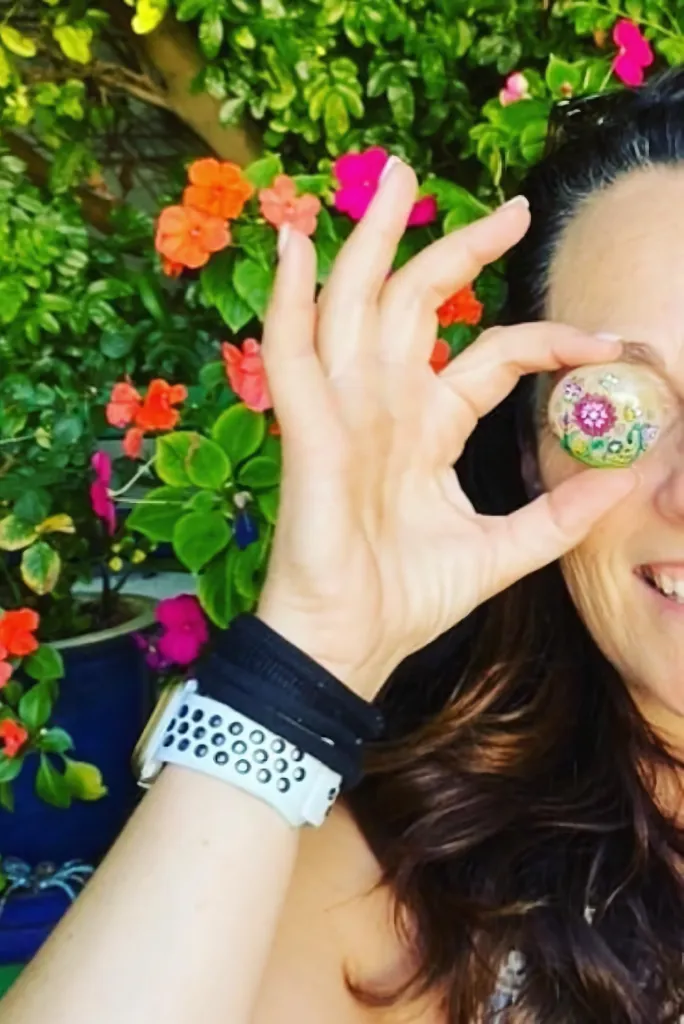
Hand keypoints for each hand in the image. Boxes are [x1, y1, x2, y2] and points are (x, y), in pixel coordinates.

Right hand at [256, 160, 635, 699]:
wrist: (351, 643)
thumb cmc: (409, 597)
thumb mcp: (502, 551)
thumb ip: (558, 517)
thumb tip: (624, 479)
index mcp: (428, 426)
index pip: (490, 357)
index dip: (546, 340)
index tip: (608, 344)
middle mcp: (386, 403)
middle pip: (417, 303)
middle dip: (457, 247)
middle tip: (509, 203)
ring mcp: (345, 410)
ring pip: (355, 304)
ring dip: (373, 240)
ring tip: (398, 177)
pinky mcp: (310, 431)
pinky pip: (293, 353)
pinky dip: (291, 298)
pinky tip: (301, 245)